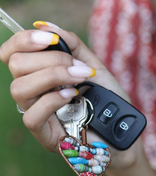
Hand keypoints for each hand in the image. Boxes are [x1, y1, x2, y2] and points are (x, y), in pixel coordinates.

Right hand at [0, 23, 142, 175]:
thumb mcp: (92, 64)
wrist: (118, 127)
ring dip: (53, 76)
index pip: (11, 54)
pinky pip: (32, 115)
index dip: (24, 40)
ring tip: (79, 78)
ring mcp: (36, 114)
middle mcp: (33, 93)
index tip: (51, 38)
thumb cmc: (105, 97)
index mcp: (39, 75)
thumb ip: (71, 45)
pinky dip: (53, 100)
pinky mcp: (43, 134)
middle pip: (16, 66)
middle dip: (50, 59)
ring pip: (19, 89)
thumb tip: (46, 27)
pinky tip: (72, 96)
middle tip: (77, 65)